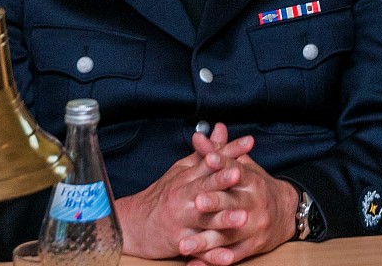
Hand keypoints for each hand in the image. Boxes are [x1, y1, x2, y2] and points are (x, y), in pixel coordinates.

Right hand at [114, 125, 255, 260]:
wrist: (134, 225)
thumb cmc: (164, 195)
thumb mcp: (183, 169)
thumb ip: (206, 151)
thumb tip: (222, 129)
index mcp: (187, 177)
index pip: (210, 161)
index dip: (229, 152)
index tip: (248, 143)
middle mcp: (183, 197)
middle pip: (205, 186)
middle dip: (222, 180)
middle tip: (240, 174)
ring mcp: (181, 220)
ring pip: (204, 219)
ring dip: (223, 219)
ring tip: (242, 217)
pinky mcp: (179, 242)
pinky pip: (198, 248)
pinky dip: (212, 254)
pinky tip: (227, 256)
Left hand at [184, 133, 300, 263]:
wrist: (287, 213)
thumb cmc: (257, 188)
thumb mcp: (243, 167)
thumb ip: (219, 153)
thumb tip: (198, 137)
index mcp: (253, 181)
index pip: (238, 169)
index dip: (223, 164)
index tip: (209, 159)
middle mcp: (256, 203)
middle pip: (234, 203)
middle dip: (216, 203)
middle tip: (198, 203)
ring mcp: (256, 227)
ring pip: (229, 235)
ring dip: (206, 241)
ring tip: (184, 245)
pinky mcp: (253, 246)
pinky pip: (232, 256)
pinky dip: (213, 261)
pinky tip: (195, 264)